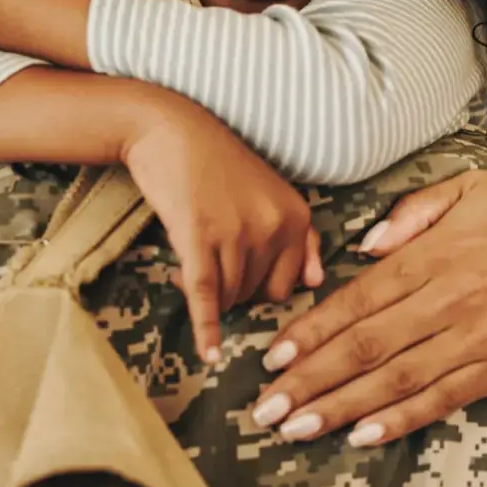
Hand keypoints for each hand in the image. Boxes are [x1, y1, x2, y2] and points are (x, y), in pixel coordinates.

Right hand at [124, 93, 324, 364]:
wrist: (170, 130)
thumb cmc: (219, 164)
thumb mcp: (271, 193)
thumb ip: (299, 236)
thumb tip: (315, 283)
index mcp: (297, 217)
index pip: (288, 287)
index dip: (260, 291)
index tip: (239, 280)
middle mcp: (275, 226)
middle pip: (258, 296)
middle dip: (234, 291)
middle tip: (207, 263)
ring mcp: (238, 232)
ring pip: (230, 296)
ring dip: (210, 292)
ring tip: (188, 259)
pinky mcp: (199, 237)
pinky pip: (206, 294)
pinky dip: (206, 327)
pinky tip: (207, 355)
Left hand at [251, 171, 486, 446]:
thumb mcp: (474, 188)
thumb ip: (415, 212)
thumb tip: (367, 244)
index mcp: (432, 256)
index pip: (356, 301)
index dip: (309, 333)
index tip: (271, 358)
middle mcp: (446, 301)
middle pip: (363, 348)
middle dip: (308, 383)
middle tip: (263, 411)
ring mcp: (474, 340)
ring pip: (394, 381)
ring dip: (339, 409)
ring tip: (296, 430)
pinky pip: (442, 400)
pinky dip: (401, 421)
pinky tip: (363, 437)